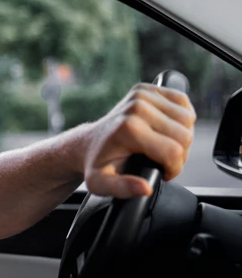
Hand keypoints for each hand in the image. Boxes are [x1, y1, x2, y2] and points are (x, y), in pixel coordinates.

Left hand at [83, 83, 195, 198]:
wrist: (89, 142)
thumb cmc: (98, 163)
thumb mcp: (101, 183)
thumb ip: (123, 189)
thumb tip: (145, 189)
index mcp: (129, 128)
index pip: (174, 151)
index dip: (174, 168)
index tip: (163, 173)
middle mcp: (137, 107)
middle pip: (185, 135)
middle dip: (180, 154)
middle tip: (163, 161)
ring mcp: (142, 95)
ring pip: (187, 119)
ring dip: (182, 137)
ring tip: (164, 146)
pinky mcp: (148, 88)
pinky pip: (183, 102)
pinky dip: (181, 118)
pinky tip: (166, 129)